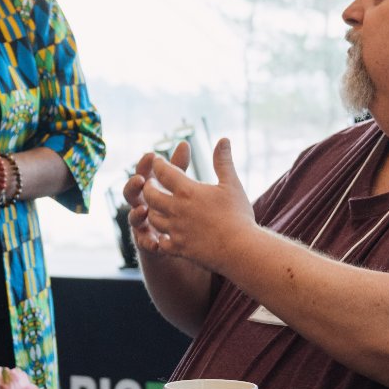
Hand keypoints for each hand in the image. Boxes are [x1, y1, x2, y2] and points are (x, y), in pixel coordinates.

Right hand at [121, 141, 188, 246]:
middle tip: (141, 180)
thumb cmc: (175, 210)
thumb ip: (178, 168)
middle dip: (133, 186)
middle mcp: (140, 205)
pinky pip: (144, 243)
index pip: (143, 173)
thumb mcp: (177, 188)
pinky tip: (155, 242)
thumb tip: (183, 142)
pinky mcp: (147, 243)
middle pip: (131, 193)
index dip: (144, 164)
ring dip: (136, 213)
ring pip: (133, 218)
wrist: (178, 243)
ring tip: (144, 210)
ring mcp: (141, 224)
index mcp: (148, 190)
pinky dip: (148, 242)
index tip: (151, 154)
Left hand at [133, 138, 254, 270]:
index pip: (164, 172)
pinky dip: (159, 238)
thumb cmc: (238, 214)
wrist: (240, 249)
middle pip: (151, 195)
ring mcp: (175, 230)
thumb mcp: (231, 184)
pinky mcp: (178, 248)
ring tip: (154, 207)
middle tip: (150, 183)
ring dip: (152, 210)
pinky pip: (161, 242)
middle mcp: (176, 209)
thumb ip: (223, 162)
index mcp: (187, 191)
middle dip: (148, 187)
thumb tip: (223, 139)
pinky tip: (162, 235)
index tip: (157, 160)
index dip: (158, 164)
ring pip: (153, 218)